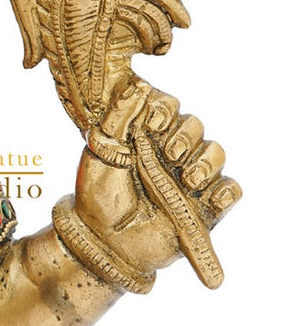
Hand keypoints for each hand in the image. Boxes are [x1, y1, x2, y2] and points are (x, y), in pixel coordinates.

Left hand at [75, 80, 240, 275]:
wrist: (101, 239)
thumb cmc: (95, 194)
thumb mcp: (99, 152)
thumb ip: (116, 118)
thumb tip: (137, 86)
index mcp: (145, 134)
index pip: (168, 108)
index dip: (164, 110)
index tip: (151, 123)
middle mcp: (170, 152)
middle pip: (195, 127)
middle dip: (185, 136)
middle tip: (170, 154)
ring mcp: (188, 178)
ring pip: (215, 154)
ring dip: (206, 161)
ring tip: (188, 178)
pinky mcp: (203, 206)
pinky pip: (230, 191)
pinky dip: (225, 190)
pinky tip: (205, 193)